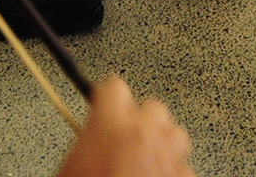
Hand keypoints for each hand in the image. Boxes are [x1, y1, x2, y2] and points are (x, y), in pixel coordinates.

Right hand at [55, 78, 193, 176]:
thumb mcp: (70, 171)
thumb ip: (85, 148)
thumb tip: (90, 146)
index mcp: (111, 128)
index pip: (114, 88)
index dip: (106, 99)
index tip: (103, 107)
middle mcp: (146, 138)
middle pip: (153, 108)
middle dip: (141, 122)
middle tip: (124, 141)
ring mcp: (170, 161)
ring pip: (177, 135)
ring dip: (163, 145)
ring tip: (145, 163)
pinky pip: (185, 170)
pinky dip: (173, 176)